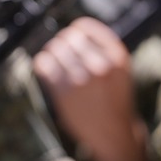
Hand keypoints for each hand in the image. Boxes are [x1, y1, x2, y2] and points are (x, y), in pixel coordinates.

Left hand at [34, 17, 148, 160]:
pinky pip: (44, 65)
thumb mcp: (119, 70)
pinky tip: (45, 68)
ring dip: (51, 53)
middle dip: (62, 43)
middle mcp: (101, 65)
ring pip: (55, 50)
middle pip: (68, 37)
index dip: (74, 30)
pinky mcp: (65, 93)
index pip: (86, 27)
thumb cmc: (113, 100)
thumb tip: (73, 30)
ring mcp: (82, 79)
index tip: (71, 36)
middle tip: (60, 51)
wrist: (114, 133)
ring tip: (53, 60)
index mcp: (117, 57)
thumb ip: (102, 50)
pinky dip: (42, 63)